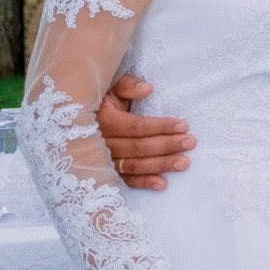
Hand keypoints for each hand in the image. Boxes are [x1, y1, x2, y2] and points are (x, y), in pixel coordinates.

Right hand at [97, 74, 194, 189]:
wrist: (78, 117)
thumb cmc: (102, 98)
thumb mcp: (111, 86)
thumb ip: (127, 86)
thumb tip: (148, 88)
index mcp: (104, 121)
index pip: (137, 126)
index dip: (160, 126)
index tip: (183, 125)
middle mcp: (103, 143)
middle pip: (139, 147)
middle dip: (167, 145)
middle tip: (190, 142)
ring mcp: (104, 160)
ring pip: (136, 165)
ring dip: (161, 165)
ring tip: (184, 163)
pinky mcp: (108, 172)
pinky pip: (126, 180)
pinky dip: (144, 183)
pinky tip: (162, 184)